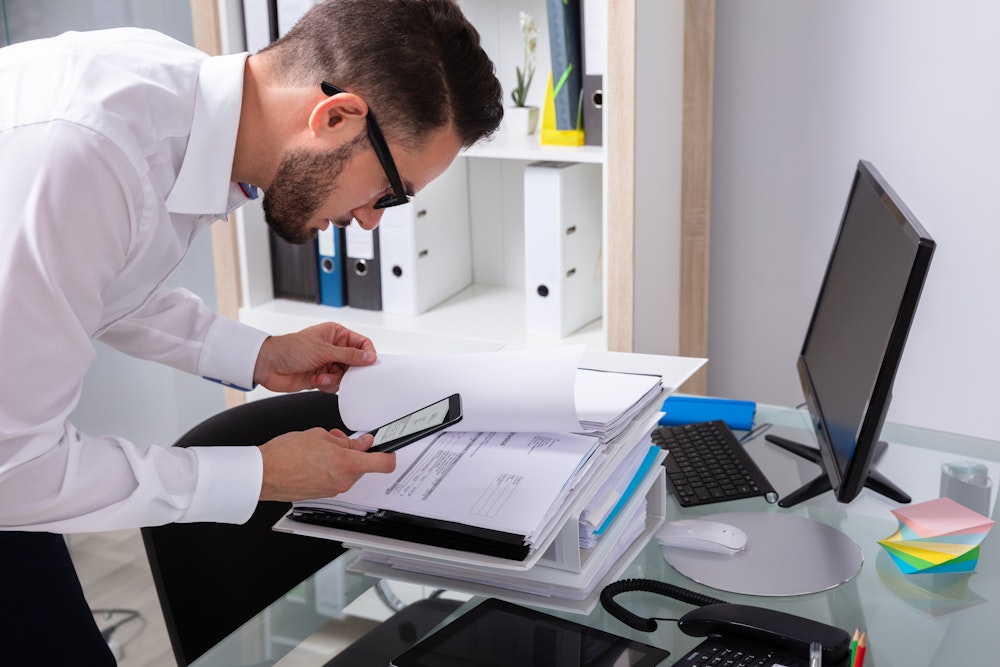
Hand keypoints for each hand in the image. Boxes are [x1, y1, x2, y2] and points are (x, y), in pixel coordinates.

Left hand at [253, 322, 375, 392]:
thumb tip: (370, 357)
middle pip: (355, 363)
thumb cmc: (290, 349)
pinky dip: (327, 385)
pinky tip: (316, 381)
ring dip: (334, 379)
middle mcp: (334, 348)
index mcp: (336, 334)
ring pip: (345, 376)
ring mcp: (327, 363)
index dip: (367, 354)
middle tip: (343, 374)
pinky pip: (334, 384)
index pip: (361, 343)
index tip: (369, 365)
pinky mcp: (322, 377)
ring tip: (321, 377)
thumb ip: (349, 355)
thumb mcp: (323, 351)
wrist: (268, 365)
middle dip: (349, 371)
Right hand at [258, 428, 395, 500]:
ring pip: (347, 472)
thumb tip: (360, 443)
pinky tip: (313, 460)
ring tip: (319, 449)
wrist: (264, 473)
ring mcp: (333, 490)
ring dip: (340, 460)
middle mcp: (343, 481)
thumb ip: (345, 440)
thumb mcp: (320, 435)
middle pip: (363, 466)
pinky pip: (334, 479)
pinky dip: (329, 469)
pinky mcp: (322, 494)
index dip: (389, 454)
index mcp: (348, 464)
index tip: (387, 447)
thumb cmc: (285, 454)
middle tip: (339, 440)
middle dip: (354, 452)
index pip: (384, 464)